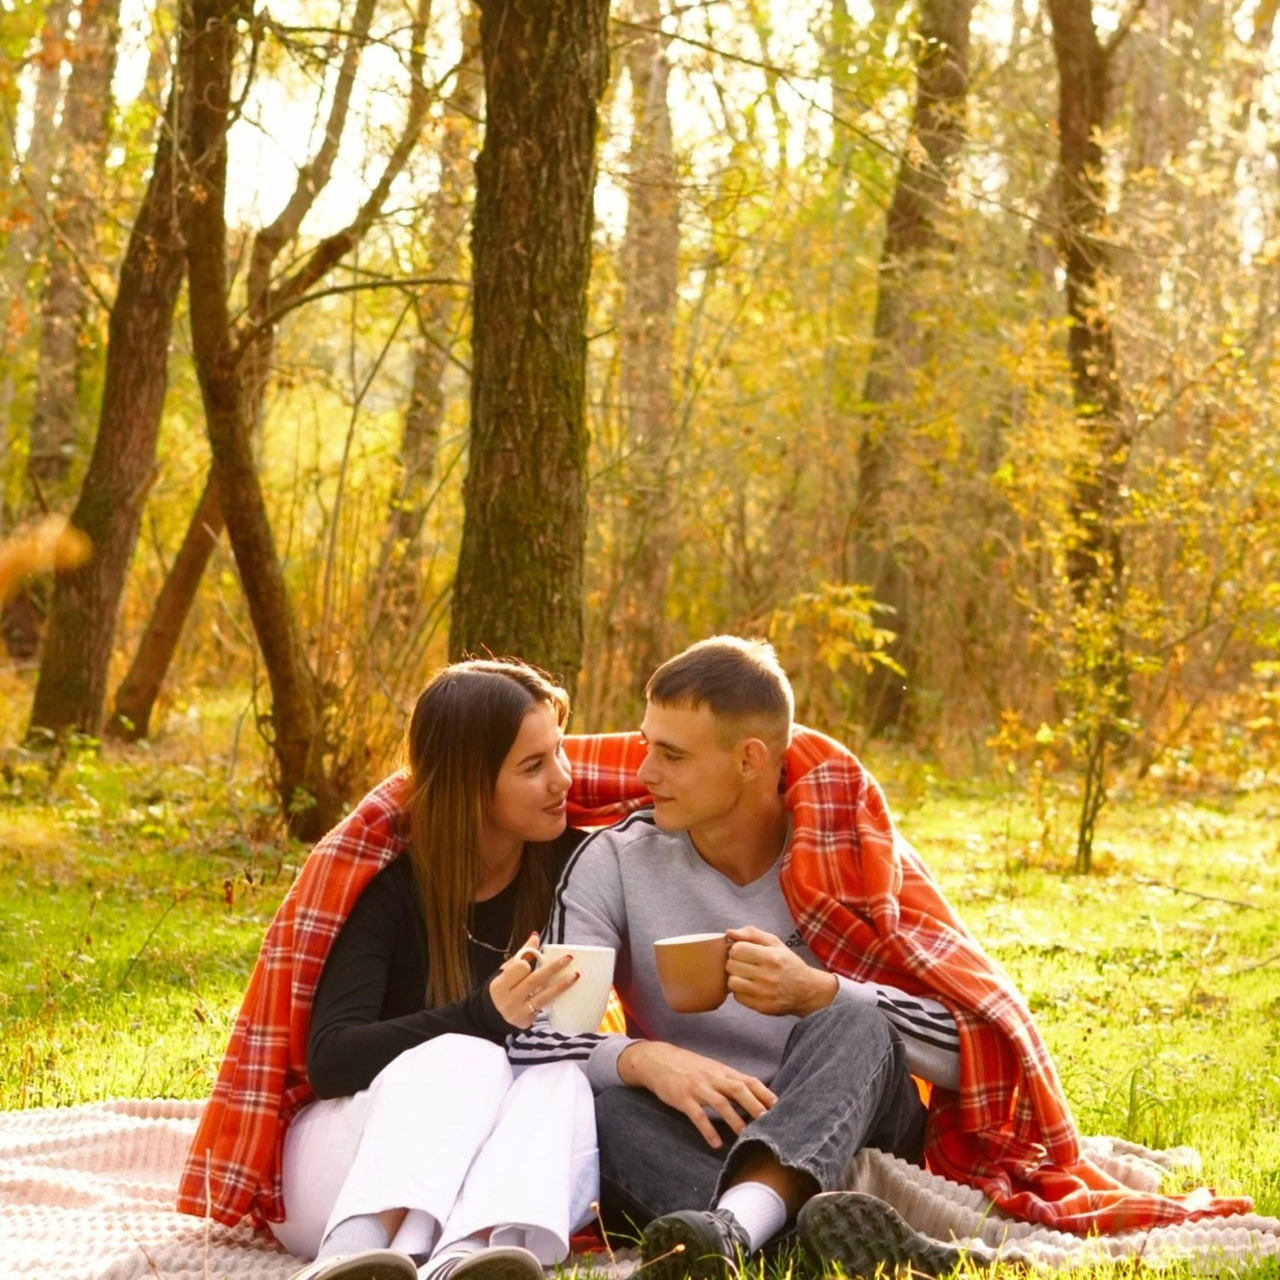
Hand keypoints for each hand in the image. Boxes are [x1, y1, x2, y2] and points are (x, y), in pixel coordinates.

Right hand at [488, 932, 577, 1028]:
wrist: (493, 1016)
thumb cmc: (504, 988)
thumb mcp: (507, 971)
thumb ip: (522, 954)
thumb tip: (535, 936)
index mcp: (499, 984)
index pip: (519, 968)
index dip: (529, 962)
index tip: (537, 956)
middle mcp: (507, 1000)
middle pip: (533, 980)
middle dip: (552, 968)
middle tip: (568, 958)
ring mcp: (517, 1011)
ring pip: (543, 995)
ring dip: (561, 985)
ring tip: (575, 975)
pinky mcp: (527, 1020)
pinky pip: (545, 1005)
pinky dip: (555, 995)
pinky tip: (567, 989)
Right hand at [618, 1040, 775, 1147]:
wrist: (657, 1060)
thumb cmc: (688, 1067)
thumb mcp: (710, 1069)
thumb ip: (729, 1081)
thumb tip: (754, 1096)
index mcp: (721, 1071)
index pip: (747, 1080)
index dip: (763, 1092)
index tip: (779, 1106)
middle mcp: (712, 1077)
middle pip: (737, 1089)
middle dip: (754, 1105)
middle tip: (768, 1122)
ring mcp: (697, 1087)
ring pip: (720, 1103)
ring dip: (734, 1120)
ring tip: (745, 1136)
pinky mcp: (682, 1097)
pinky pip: (697, 1115)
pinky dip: (708, 1130)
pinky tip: (716, 1143)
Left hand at [726, 926, 837, 1016]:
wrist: (808, 990)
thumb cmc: (788, 964)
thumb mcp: (775, 943)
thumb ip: (752, 934)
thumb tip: (729, 932)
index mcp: (770, 957)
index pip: (736, 950)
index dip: (737, 949)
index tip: (744, 952)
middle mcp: (767, 976)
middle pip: (731, 966)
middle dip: (735, 963)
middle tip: (746, 965)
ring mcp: (764, 993)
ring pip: (731, 983)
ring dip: (736, 978)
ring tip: (746, 976)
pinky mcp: (762, 1007)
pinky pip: (738, 997)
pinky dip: (741, 992)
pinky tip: (752, 988)